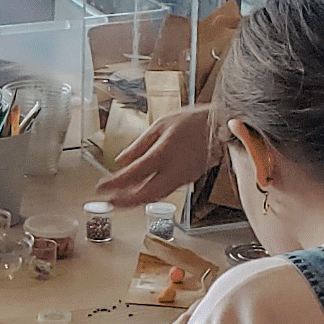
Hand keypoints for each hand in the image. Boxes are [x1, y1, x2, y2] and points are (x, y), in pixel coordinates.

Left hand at [94, 104, 213, 206]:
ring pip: (154, 196)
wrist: (223, 127)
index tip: (100, 188)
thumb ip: (139, 145)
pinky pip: (164, 192)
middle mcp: (174, 170)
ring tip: (117, 200)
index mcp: (165, 153)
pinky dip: (148, 196)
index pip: (134, 173)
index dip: (115, 183)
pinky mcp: (188, 180)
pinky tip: (138, 194)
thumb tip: (120, 161)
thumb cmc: (193, 121)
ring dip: (134, 201)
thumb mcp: (160, 125)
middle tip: (106, 202)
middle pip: (144, 194)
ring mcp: (183, 178)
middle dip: (123, 201)